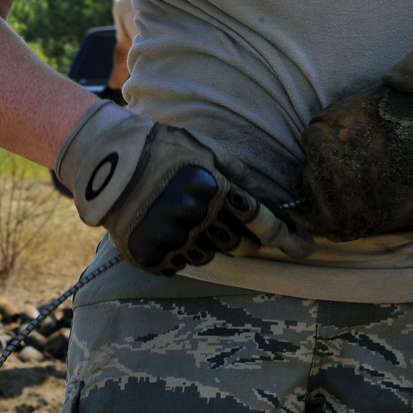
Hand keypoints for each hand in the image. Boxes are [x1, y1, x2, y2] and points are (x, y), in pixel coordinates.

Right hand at [55, 102, 312, 274]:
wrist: (107, 163)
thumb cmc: (164, 150)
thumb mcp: (207, 150)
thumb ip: (241, 175)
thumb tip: (277, 199)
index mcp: (213, 188)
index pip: (262, 221)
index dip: (288, 236)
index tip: (305, 247)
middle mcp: (195, 217)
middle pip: (241, 245)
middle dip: (243, 237)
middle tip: (225, 219)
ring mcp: (172, 239)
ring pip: (211, 255)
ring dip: (208, 241)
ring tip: (186, 214)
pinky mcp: (151, 256)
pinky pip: (182, 262)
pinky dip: (181, 249)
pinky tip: (168, 226)